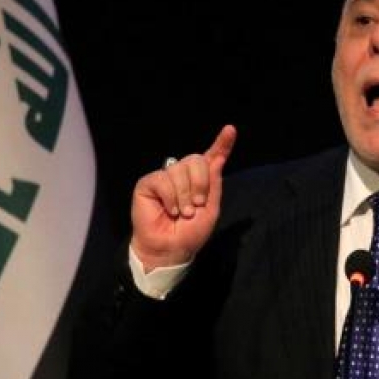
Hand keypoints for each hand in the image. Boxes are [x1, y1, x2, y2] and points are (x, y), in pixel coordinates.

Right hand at [130, 125, 237, 270]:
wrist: (170, 248)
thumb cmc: (190, 232)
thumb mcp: (210, 209)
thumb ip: (214, 183)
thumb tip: (218, 158)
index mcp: (200, 180)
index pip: (212, 157)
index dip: (221, 143)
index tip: (230, 130)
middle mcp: (183, 174)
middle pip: (196, 160)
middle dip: (200, 183)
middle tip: (197, 205)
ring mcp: (165, 177)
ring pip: (179, 170)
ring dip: (184, 195)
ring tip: (181, 213)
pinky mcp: (148, 183)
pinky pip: (162, 179)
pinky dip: (170, 197)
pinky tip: (169, 210)